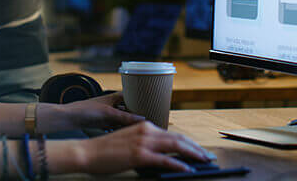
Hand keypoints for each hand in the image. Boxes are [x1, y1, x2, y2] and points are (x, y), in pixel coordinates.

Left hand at [63, 92, 143, 129]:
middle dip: (139, 115)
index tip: (154, 107)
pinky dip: (123, 129)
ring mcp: (110, 113)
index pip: (135, 96)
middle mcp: (115, 103)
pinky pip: (118, 125)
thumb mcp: (109, 113)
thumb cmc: (87, 109)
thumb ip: (125, 117)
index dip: (144, 101)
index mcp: (116, 96)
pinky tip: (129, 135)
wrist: (69, 117)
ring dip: (131, 123)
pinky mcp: (106, 122)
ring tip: (143, 130)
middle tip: (151, 121)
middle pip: (131, 108)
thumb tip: (143, 120)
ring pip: (125, 118)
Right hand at [79, 121, 212, 174]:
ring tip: (203, 161)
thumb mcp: (129, 141)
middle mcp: (146, 130)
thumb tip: (163, 155)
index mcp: (145, 126)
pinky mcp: (139, 155)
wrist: (88, 152)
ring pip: (175, 146)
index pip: (173, 134)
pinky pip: (164, 160)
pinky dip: (178, 165)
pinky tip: (187, 170)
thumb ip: (146, 144)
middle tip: (207, 156)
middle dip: (195, 148)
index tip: (199, 150)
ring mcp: (143, 142)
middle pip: (178, 138)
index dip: (188, 143)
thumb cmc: (107, 150)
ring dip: (192, 154)